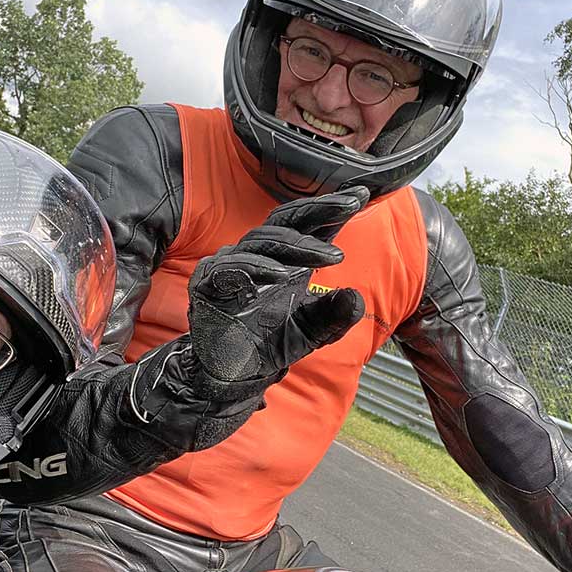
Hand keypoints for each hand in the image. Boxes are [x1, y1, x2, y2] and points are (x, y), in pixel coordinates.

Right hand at [186, 185, 368, 400]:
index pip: (307, 225)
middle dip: (320, 209)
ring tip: (331, 258)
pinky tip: (281, 275)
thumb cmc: (270, 345)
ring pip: (263, 240)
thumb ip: (334, 314)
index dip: (332, 208)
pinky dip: (256, 268)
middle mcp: (256, 254)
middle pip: (286, 220)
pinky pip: (231, 266)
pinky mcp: (208, 283)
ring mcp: (230, 265)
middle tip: (351, 205)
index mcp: (283, 259)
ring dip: (299, 246)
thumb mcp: (313, 331)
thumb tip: (355, 296)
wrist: (233, 377)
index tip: (362, 194)